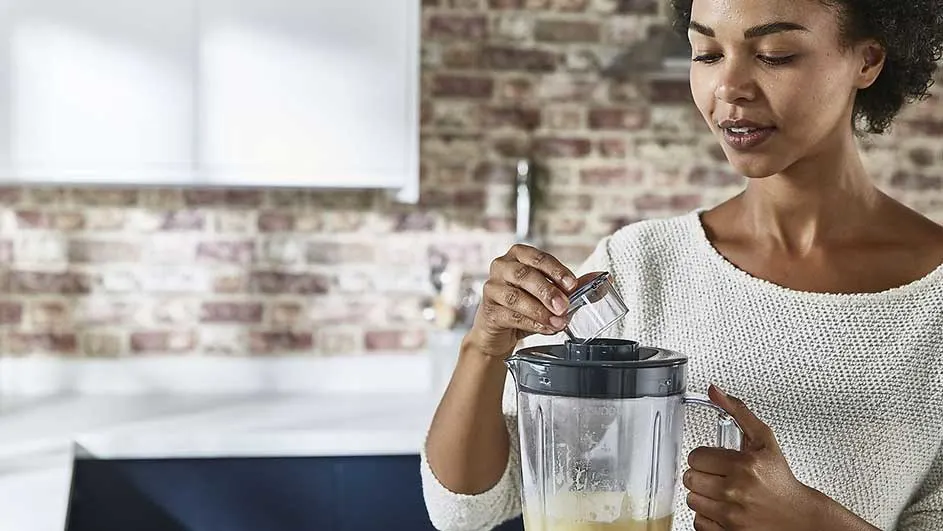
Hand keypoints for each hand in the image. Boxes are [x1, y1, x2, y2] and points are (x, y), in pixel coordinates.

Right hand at [468, 244, 595, 357]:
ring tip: (558, 321)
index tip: (573, 285)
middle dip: (548, 291)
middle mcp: (501, 267)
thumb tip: (604, 279)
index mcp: (518, 256)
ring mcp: (492, 289)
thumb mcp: (550, 293)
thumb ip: (573, 285)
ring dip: (540, 311)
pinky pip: (511, 316)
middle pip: (525, 275)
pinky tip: (546, 328)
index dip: (557, 270)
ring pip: (515, 297)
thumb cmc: (525, 305)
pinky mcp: (489, 311)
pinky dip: (531, 323)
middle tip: (565, 305)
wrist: (500, 331)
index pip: (538, 257)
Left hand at [683, 385, 819, 530]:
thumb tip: (715, 391)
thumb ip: (738, 412)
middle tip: (717, 476)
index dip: (705, 457)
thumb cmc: (781, 481)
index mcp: (745, 466)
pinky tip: (722, 508)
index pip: (696, 457)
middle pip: (690, 478)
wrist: (799, 518)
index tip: (715, 460)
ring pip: (692, 500)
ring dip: (703, 495)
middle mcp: (737, 491)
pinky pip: (699, 522)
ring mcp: (732, 515)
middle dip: (702, 475)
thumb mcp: (764, 441)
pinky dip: (707, 516)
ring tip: (721, 492)